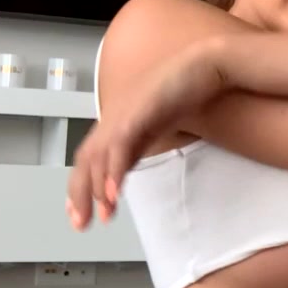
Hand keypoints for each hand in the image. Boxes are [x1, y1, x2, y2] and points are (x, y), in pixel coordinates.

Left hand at [66, 39, 227, 230]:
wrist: (207, 64)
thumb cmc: (186, 89)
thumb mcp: (157, 123)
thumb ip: (140, 142)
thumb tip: (129, 165)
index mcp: (118, 121)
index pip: (90, 157)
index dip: (82, 185)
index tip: (81, 212)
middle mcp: (114, 118)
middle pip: (86, 160)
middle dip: (80, 194)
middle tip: (81, 223)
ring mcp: (124, 115)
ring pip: (98, 157)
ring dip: (97, 189)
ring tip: (100, 215)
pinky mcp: (138, 114)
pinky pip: (120, 148)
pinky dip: (114, 172)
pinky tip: (113, 194)